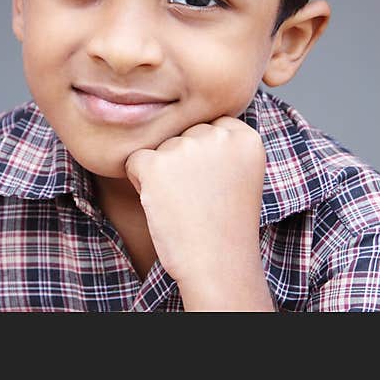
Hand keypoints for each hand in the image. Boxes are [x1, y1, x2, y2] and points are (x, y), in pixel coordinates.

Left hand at [124, 116, 273, 309]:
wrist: (217, 265)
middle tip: (200, 198)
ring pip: (159, 148)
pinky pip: (135, 161)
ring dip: (163, 173)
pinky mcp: (156, 164)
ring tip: (185, 203)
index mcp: (245, 136)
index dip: (207, 159)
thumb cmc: (225, 224)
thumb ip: (221, 142)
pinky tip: (163, 203)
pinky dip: (140, 182)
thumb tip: (182, 115)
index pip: (211, 127)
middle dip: (184, 163)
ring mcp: (186, 147)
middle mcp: (218, 135)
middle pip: (184, 134)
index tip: (218, 185)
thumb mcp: (240, 173)